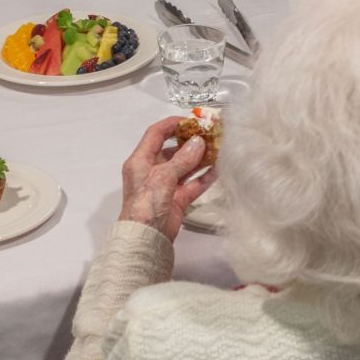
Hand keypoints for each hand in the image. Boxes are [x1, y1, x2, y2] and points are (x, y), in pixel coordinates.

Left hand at [118, 117, 217, 241]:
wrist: (146, 239)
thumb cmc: (146, 204)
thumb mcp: (162, 178)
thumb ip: (182, 159)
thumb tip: (199, 142)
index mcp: (141, 161)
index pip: (156, 134)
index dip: (173, 124)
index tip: (192, 120)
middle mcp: (153, 170)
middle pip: (173, 149)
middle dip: (191, 141)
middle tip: (210, 134)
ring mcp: (166, 185)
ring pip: (185, 166)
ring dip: (200, 157)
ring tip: (218, 148)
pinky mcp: (177, 198)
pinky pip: (194, 183)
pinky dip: (205, 176)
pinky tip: (219, 168)